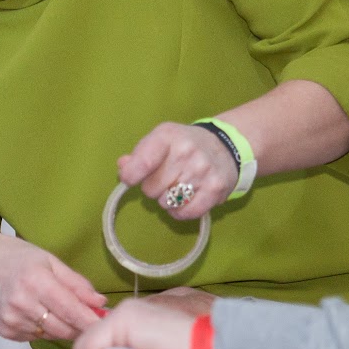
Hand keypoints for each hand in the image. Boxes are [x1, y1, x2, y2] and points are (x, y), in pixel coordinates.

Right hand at [0, 234, 107, 341]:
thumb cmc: (16, 259)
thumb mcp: (50, 261)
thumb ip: (77, 284)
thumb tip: (100, 303)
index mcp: (35, 280)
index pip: (71, 309)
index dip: (90, 320)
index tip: (105, 324)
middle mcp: (21, 302)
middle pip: (63, 327)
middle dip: (80, 326)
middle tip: (90, 319)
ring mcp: (11, 319)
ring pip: (51, 334)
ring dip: (62, 327)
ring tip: (61, 311)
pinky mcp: (6, 331)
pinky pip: (36, 336)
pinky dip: (44, 329)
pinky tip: (39, 313)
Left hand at [117, 122, 237, 219]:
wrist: (225, 145)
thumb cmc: (184, 145)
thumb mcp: (160, 140)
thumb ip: (138, 155)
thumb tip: (123, 167)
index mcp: (168, 136)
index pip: (142, 163)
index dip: (130, 176)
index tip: (130, 179)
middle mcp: (186, 152)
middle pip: (151, 188)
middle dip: (153, 188)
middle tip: (164, 179)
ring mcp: (203, 171)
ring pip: (166, 202)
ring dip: (166, 200)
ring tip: (177, 187)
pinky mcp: (216, 190)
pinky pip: (186, 213)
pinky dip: (180, 212)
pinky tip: (183, 201)